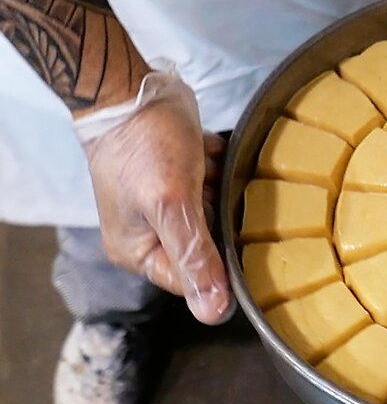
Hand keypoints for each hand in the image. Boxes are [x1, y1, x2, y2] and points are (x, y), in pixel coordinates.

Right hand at [75, 69, 232, 324]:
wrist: (132, 91)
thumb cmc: (145, 147)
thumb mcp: (172, 204)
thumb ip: (194, 256)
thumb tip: (213, 312)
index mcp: (139, 251)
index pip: (195, 279)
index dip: (220, 262)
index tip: (238, 237)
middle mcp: (152, 234)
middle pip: (209, 244)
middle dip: (216, 214)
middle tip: (207, 188)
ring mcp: (168, 206)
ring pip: (216, 212)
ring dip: (218, 188)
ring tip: (202, 167)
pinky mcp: (183, 180)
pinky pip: (215, 185)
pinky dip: (218, 169)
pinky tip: (208, 153)